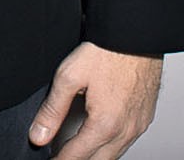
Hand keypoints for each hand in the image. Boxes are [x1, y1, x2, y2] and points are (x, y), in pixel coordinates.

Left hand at [30, 43, 162, 157]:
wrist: (135, 35)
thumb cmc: (105, 52)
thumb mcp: (69, 77)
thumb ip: (52, 110)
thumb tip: (38, 135)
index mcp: (105, 124)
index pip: (77, 156)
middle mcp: (126, 130)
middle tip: (60, 158)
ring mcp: (138, 126)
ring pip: (114, 154)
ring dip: (95, 156)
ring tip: (75, 152)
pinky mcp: (145, 118)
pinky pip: (127, 142)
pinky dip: (111, 146)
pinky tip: (99, 139)